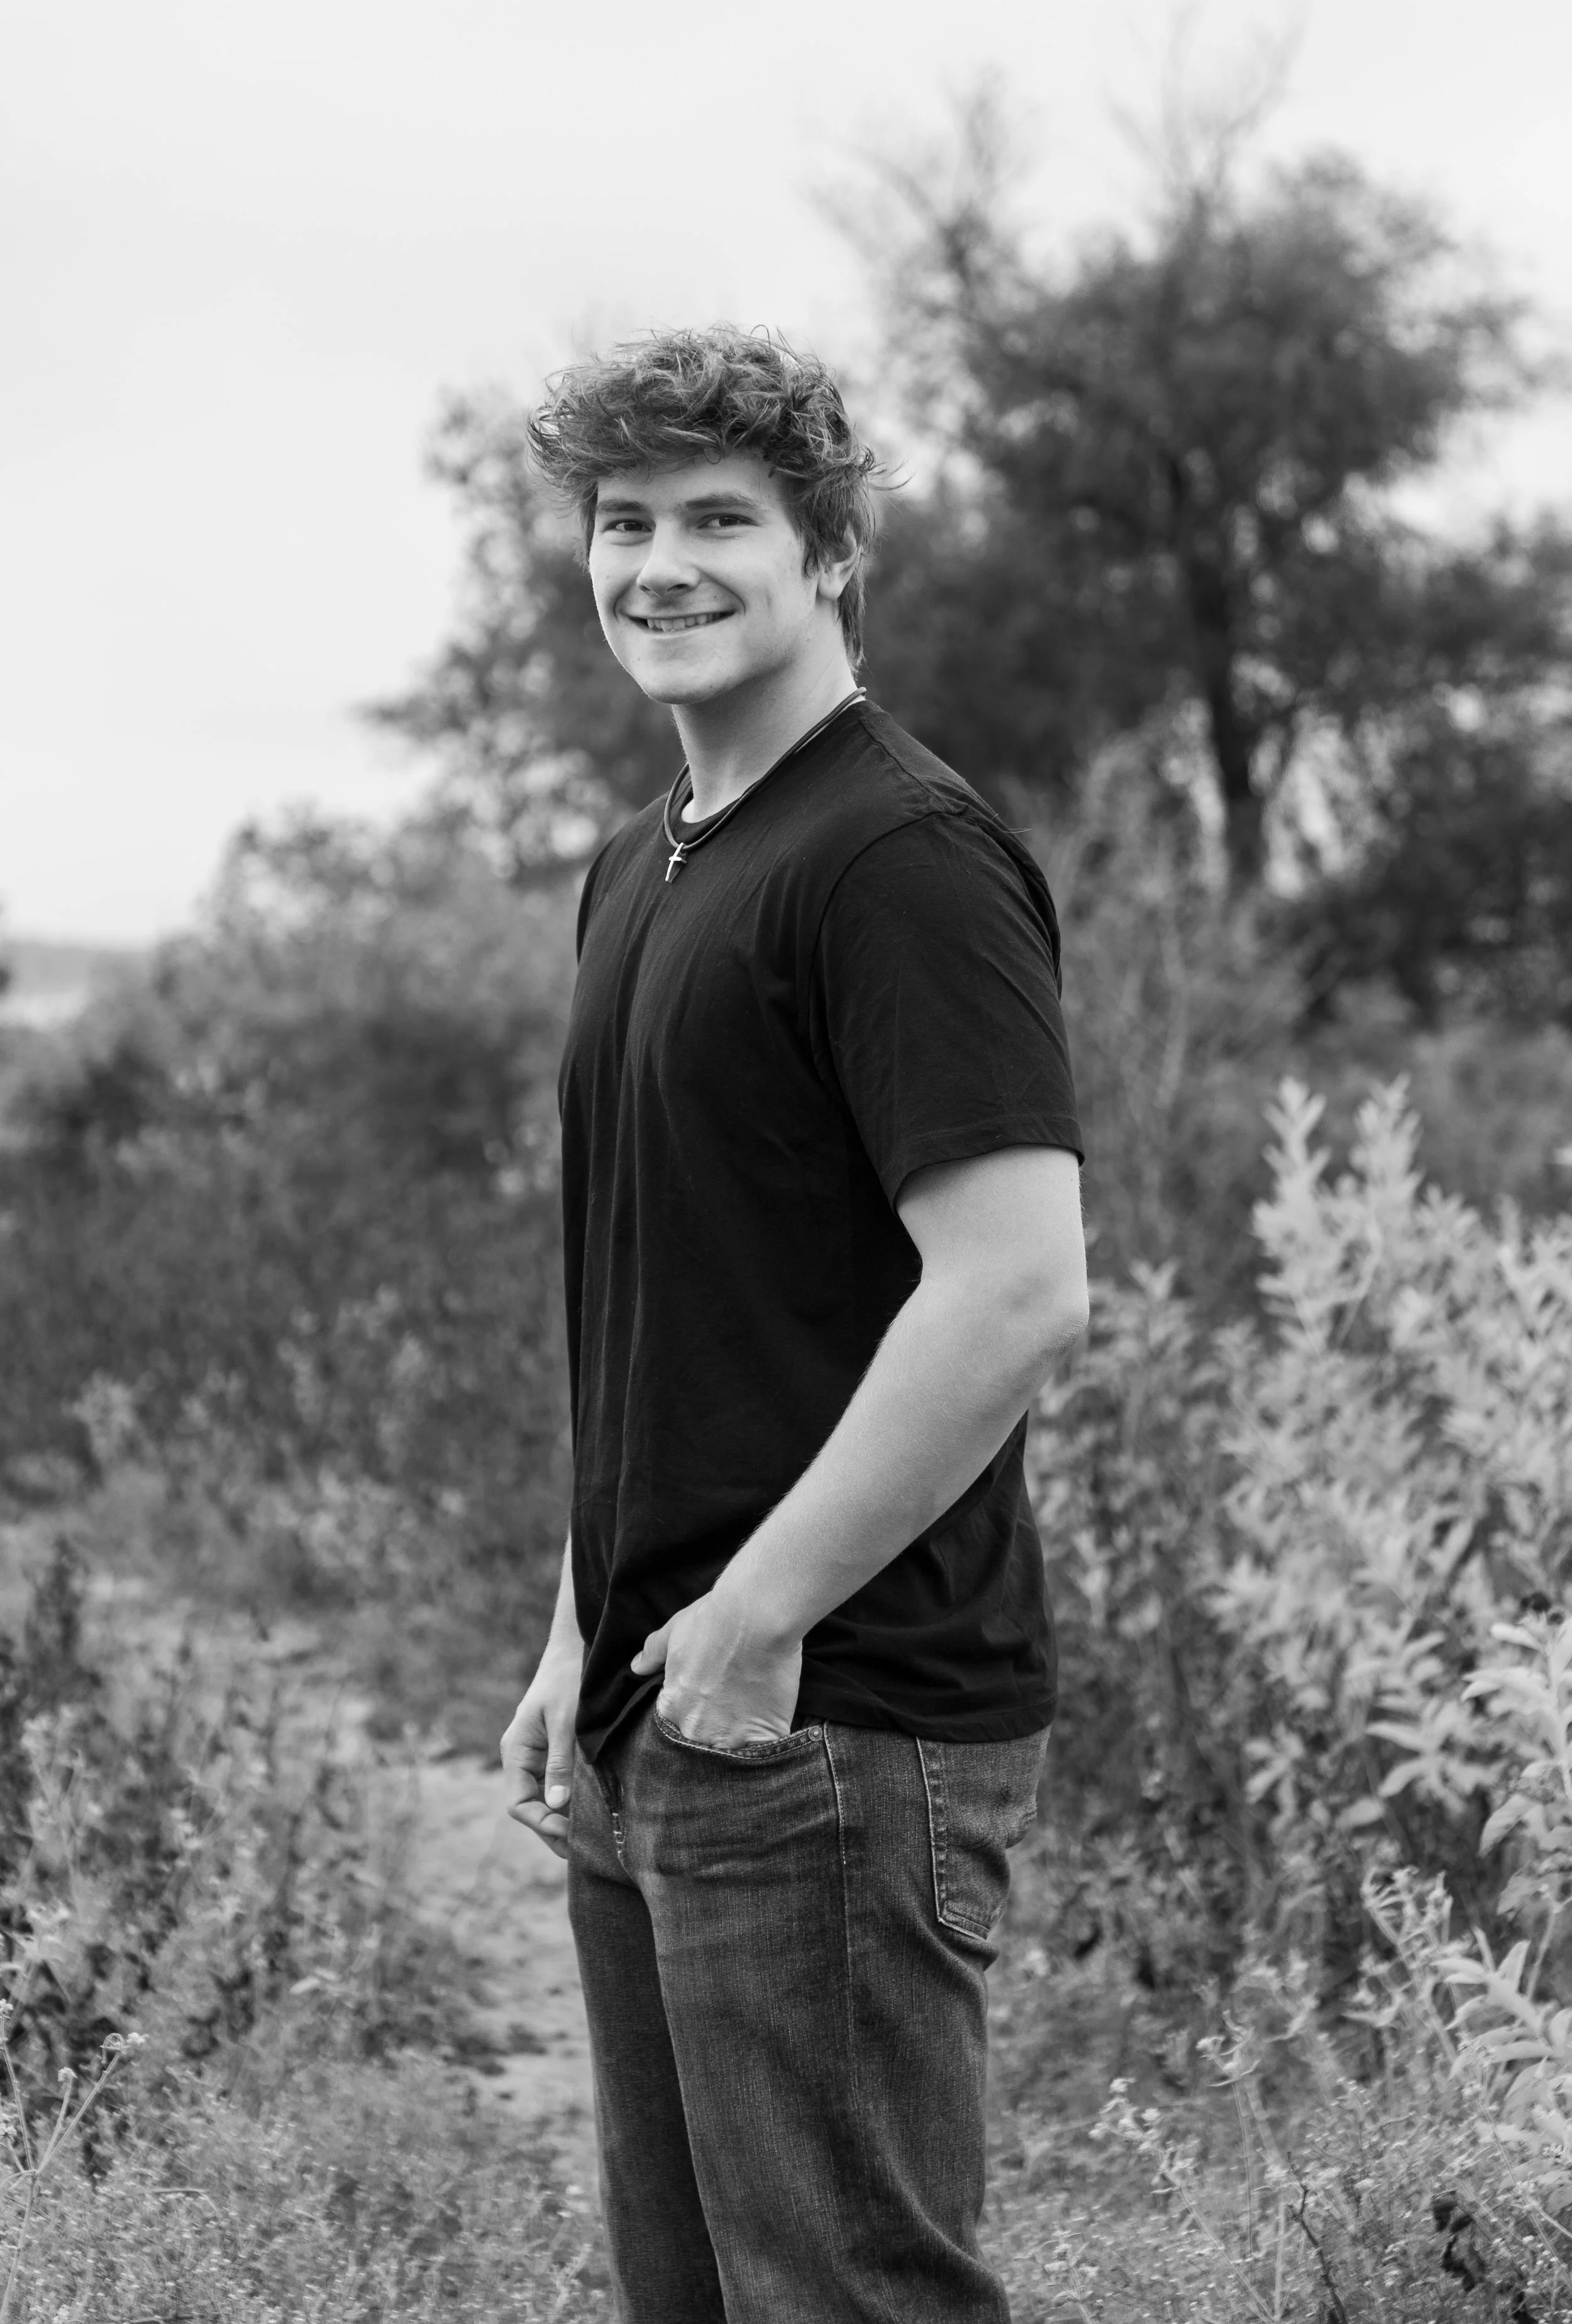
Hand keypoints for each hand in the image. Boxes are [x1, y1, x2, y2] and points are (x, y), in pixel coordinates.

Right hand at [500, 1642, 581, 1859]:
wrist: (574, 1649)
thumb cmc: (567, 1679)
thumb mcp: (565, 1721)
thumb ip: (559, 1762)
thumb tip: (557, 1805)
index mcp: (515, 1751)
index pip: (518, 1803)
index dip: (542, 1824)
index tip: (572, 1834)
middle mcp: (521, 1757)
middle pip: (530, 1807)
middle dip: (553, 1829)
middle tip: (585, 1849)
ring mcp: (536, 1756)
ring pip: (544, 1799)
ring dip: (563, 1818)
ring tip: (591, 1838)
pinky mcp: (552, 1752)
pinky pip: (555, 1785)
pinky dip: (570, 1801)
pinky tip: (591, 1813)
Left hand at [631, 1587, 802, 1749]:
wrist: (755, 1617)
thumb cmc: (712, 1620)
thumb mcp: (674, 1632)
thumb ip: (653, 1653)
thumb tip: (636, 1666)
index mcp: (671, 1708)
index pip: (673, 1729)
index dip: (689, 1721)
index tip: (704, 1709)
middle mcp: (695, 1730)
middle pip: (701, 1747)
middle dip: (713, 1736)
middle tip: (731, 1715)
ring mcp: (729, 1738)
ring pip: (730, 1758)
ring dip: (738, 1747)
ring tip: (751, 1725)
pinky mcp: (763, 1737)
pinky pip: (763, 1756)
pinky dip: (767, 1751)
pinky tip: (770, 1736)